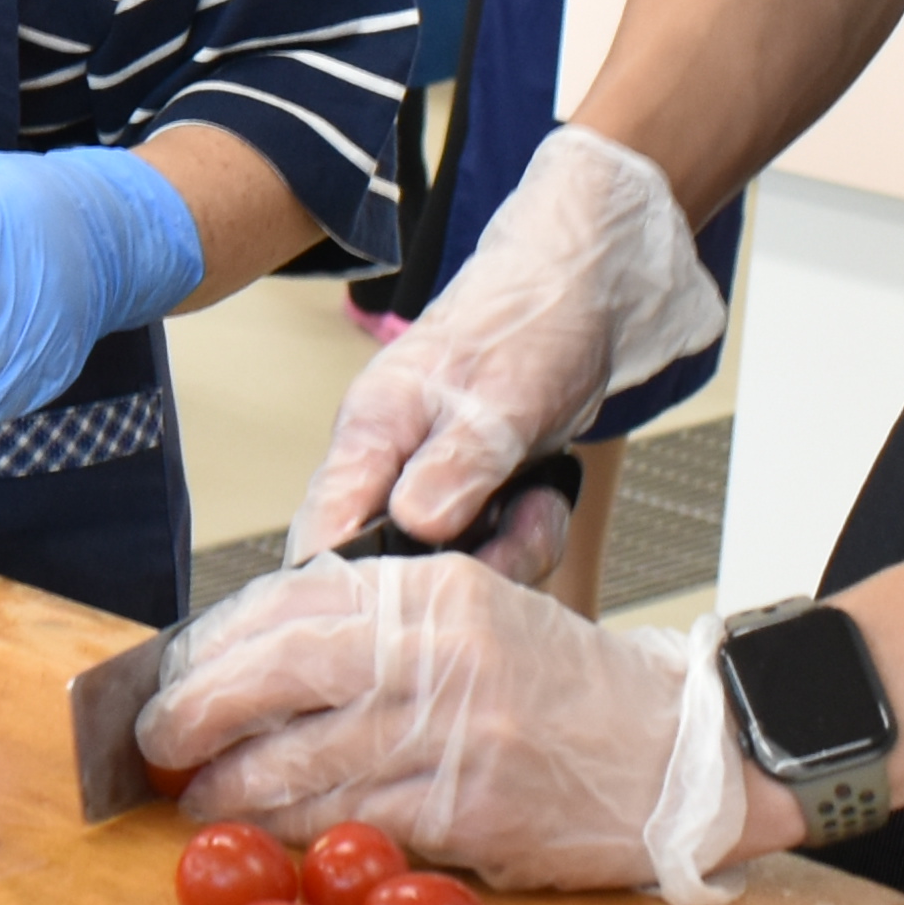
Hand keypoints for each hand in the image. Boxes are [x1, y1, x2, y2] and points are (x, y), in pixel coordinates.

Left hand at [137, 551, 759, 895]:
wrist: (678, 757)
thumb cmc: (568, 691)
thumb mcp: (476, 619)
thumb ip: (377, 630)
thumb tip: (256, 661)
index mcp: (434, 593)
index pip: (291, 604)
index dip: (216, 648)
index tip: (173, 678)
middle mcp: (439, 652)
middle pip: (280, 675)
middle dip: (200, 715)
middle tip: (157, 744)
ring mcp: (455, 734)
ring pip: (308, 761)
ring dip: (238, 790)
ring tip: (201, 802)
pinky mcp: (469, 810)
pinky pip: (358, 822)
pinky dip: (304, 832)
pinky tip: (273, 837)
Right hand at [297, 127, 718, 555]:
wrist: (580, 294)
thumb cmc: (528, 323)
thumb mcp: (500, 400)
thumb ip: (455, 465)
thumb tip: (413, 525)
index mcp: (371, 431)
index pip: (323, 524)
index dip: (345, 578)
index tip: (395, 609)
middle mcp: (388, 465)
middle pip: (391, 563)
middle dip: (461, 569)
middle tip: (514, 536)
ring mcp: (428, 483)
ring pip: (448, 563)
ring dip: (507, 553)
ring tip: (539, 508)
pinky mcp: (468, 495)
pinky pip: (488, 548)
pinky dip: (526, 537)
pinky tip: (544, 502)